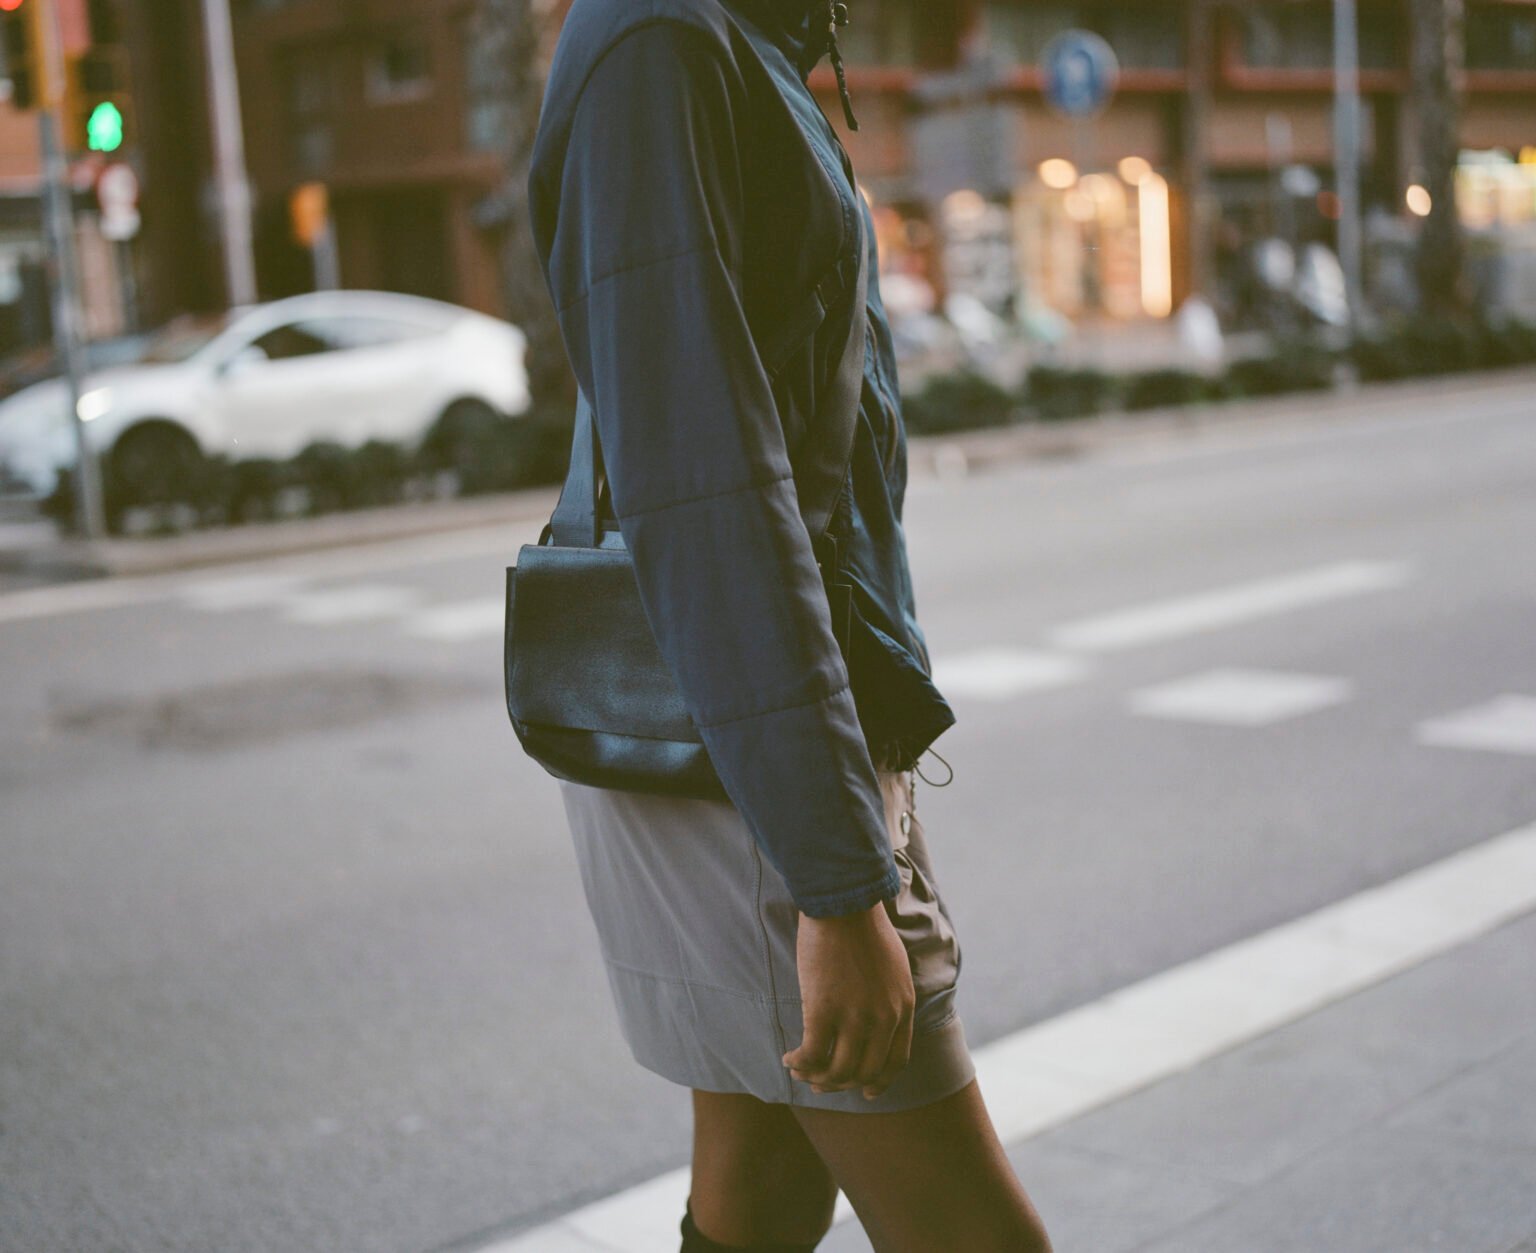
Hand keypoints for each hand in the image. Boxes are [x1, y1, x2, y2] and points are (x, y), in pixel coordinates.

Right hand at [781, 899, 914, 1100]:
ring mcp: (854, 1017)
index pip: (895, 1062)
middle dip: (841, 1084)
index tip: (864, 1091)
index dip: (878, 1082)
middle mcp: (883, 1019)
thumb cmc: (864, 928)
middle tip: (820, 1083)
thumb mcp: (895, 968)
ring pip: (836, 1071)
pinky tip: (789, 1058)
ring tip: (800, 1069)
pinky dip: (799, 1063)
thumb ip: (891, 999)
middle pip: (863, 1072)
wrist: (843, 903)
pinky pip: (811, 1055)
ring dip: (815, 1077)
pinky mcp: (823, 1010)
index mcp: (903, 1008)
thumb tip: (876, 1023)